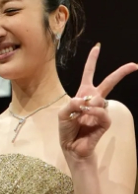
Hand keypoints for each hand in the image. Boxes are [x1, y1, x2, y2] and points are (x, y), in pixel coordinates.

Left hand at [59, 44, 136, 159]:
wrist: (71, 146)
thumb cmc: (66, 128)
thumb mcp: (63, 114)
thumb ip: (70, 104)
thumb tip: (84, 100)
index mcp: (82, 94)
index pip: (88, 74)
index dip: (92, 61)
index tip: (97, 48)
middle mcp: (93, 100)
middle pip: (108, 82)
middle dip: (120, 73)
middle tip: (134, 65)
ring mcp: (100, 110)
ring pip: (100, 100)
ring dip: (88, 108)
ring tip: (79, 117)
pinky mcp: (105, 122)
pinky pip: (103, 113)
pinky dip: (94, 114)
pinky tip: (87, 118)